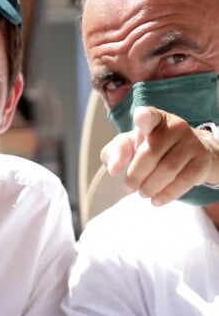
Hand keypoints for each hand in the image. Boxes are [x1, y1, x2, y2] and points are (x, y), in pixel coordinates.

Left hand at [100, 106, 218, 205]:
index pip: (150, 115)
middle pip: (150, 153)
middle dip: (135, 175)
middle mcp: (176, 126)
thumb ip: (116, 152)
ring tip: (142, 192)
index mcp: (155, 119)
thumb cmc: (153, 146)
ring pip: (167, 169)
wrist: (190, 152)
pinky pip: (184, 181)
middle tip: (128, 187)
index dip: (145, 116)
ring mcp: (192, 143)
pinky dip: (166, 194)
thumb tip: (113, 169)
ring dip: (150, 186)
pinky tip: (156, 200)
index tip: (140, 117)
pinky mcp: (202, 161)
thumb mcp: (131, 145)